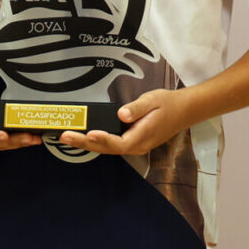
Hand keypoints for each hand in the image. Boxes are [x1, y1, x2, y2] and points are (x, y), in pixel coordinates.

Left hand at [57, 89, 188, 155]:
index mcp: (142, 137)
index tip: (89, 134)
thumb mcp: (153, 100)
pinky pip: (112, 144)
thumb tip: (122, 114)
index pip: (119, 142)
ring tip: (68, 137)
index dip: (103, 140)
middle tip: (65, 136)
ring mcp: (135, 145)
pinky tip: (84, 136)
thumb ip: (136, 108)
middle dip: (85, 143)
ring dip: (88, 143)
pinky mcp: (133, 141)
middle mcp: (137, 146)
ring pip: (108, 148)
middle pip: (108, 148)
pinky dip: (97, 141)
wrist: (183, 110)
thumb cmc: (167, 104)